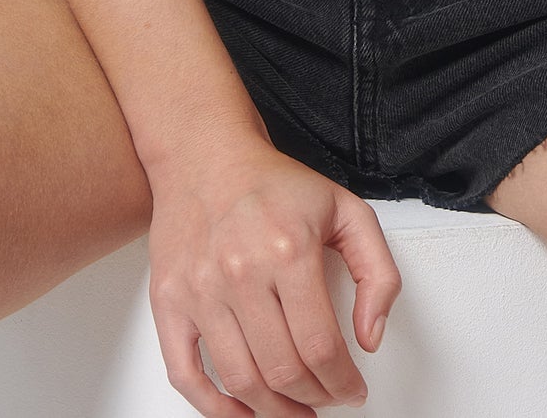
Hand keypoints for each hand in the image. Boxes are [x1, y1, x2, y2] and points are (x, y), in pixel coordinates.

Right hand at [145, 130, 401, 415]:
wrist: (207, 155)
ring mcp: (200, 290)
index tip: (351, 390)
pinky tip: (242, 412)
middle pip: (283, 371)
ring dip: (274, 411)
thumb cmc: (273, 184)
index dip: (343, 383)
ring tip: (294, 409)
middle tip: (327, 398)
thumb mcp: (347, 210)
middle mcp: (241, 271)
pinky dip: (215, 408)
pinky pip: (186, 375)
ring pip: (241, 381)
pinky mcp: (169, 301)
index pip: (322, 347)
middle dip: (315, 398)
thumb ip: (377, 272)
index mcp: (289, 249)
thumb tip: (370, 336)